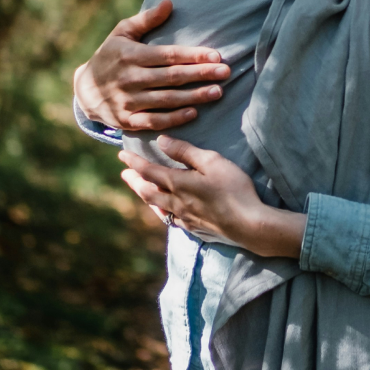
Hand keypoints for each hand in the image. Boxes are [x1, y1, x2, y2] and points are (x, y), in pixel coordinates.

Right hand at [73, 0, 230, 131]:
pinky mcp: (127, 121)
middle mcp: (130, 78)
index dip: (193, 55)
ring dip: (194, 97)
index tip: (217, 55)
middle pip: (172, 77)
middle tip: (226, 72)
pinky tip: (193, 113)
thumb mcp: (122, 33)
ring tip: (217, 92)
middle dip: (201, 74)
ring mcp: (128, 101)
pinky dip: (174, 119)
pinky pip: (154, 121)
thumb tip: (169, 3)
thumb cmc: (110, 55)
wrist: (84, 90)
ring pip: (166, 100)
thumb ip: (146, 19)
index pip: (168, 55)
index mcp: (131, 55)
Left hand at [119, 137, 306, 258]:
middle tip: (124, 174)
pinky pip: (170, 219)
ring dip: (145, 196)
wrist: (248, 225)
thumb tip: (161, 141)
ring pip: (157, 207)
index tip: (121, 155)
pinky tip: (165, 211)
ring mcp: (184, 218)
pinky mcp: (195, 229)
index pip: (149, 171)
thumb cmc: (233, 189)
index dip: (134, 162)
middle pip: (147, 191)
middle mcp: (175, 202)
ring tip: (140, 190)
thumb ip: (185, 151)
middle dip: (134, 181)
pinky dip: (162, 211)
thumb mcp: (212, 162)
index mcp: (178, 184)